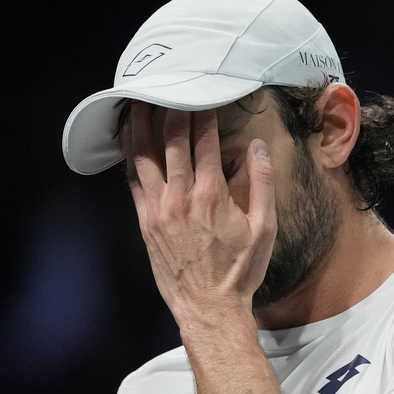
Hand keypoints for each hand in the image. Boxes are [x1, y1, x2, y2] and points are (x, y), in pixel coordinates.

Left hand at [125, 103, 276, 325]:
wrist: (208, 308)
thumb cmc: (239, 271)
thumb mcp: (265, 228)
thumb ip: (262, 183)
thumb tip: (257, 146)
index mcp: (212, 195)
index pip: (204, 141)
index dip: (203, 113)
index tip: (203, 93)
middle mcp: (181, 198)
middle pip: (171, 141)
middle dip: (170, 109)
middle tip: (168, 85)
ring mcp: (158, 210)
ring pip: (144, 156)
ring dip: (141, 125)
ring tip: (139, 100)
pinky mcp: (145, 223)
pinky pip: (133, 181)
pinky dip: (130, 156)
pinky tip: (128, 140)